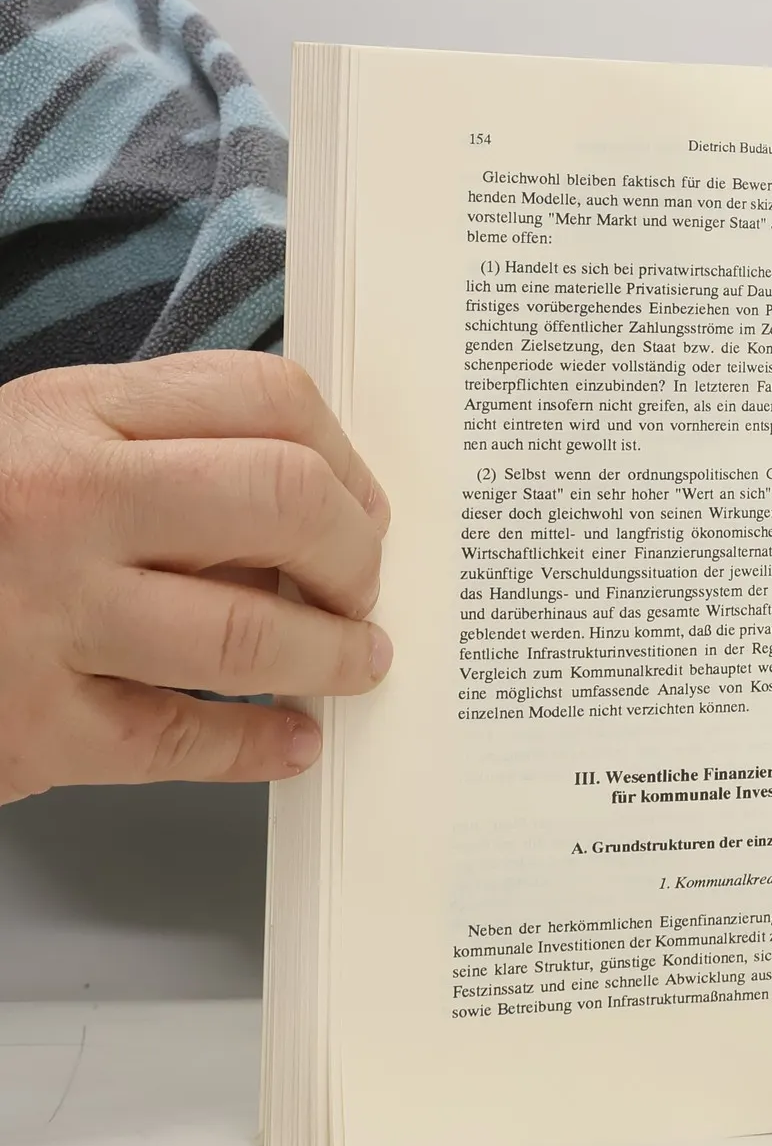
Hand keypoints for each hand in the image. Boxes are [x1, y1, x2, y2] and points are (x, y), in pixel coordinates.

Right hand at [0, 352, 389, 803]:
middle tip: (364, 586)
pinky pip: (179, 741)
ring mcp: (44, 617)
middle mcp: (64, 505)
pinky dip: (256, 747)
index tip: (363, 504)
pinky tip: (291, 741)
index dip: (346, 458)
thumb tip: (316, 504)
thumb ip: (163, 452)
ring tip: (357, 660)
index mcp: (74, 415)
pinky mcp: (29, 726)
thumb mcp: (45, 445)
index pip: (266, 398)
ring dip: (332, 654)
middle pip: (284, 504)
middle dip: (355, 553)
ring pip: (247, 634)